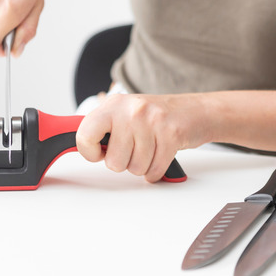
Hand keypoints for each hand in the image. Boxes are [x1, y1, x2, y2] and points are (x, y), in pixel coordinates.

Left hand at [76, 94, 211, 181]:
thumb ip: (103, 129)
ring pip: (135, 168)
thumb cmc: (156, 117)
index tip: (100, 152)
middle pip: (114, 161)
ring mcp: (152, 121)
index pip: (84, 135)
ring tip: (150, 149)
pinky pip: (154, 170)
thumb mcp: (125, 114)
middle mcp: (131, 110)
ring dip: (143, 166)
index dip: (89, 152)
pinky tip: (160, 156)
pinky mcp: (171, 134)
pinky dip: (156, 170)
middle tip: (135, 148)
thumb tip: (81, 148)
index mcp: (114, 104)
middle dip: (124, 163)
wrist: (195, 111)